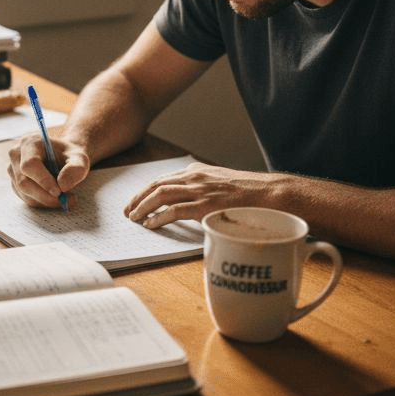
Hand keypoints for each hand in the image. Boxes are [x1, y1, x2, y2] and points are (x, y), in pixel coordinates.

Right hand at [6, 133, 89, 208]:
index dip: (43, 180)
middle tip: (66, 201)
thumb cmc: (70, 156)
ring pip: (25, 194)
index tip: (60, 192)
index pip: (30, 164)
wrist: (64, 157)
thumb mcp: (80, 158)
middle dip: (46, 196)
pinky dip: (43, 202)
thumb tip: (62, 186)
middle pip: (24, 182)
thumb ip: (76, 168)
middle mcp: (16, 155)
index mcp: (30, 142)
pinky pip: (26, 198)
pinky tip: (55, 197)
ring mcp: (12, 170)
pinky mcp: (15, 183)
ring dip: (46, 201)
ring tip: (66, 198)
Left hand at [124, 163, 280, 227]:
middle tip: (127, 211)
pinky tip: (151, 224)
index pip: (162, 179)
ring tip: (134, 218)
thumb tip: (185, 199)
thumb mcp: (219, 181)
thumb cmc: (246, 192)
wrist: (267, 194)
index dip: (145, 191)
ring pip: (161, 195)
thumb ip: (201, 186)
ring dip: (143, 207)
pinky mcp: (206, 205)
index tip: (134, 201)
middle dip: (138, 198)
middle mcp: (194, 177)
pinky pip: (175, 210)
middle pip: (156, 185)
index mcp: (196, 171)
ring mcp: (200, 191)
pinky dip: (159, 217)